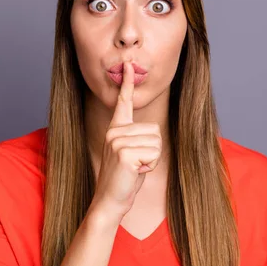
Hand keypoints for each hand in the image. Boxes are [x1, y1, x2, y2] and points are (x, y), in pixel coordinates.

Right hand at [89, 61, 162, 222]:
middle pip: (156, 131)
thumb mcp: (132, 154)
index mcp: (116, 129)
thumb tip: (154, 132)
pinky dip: (149, 167)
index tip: (129, 65)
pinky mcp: (124, 154)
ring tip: (134, 168)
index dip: (127, 83)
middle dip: (153, 151)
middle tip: (136, 164)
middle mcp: (114, 132)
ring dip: (151, 160)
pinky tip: (134, 172)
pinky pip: (153, 154)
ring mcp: (117, 142)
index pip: (123, 102)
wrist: (110, 201)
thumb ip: (138, 139)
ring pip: (156, 143)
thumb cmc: (124, 179)